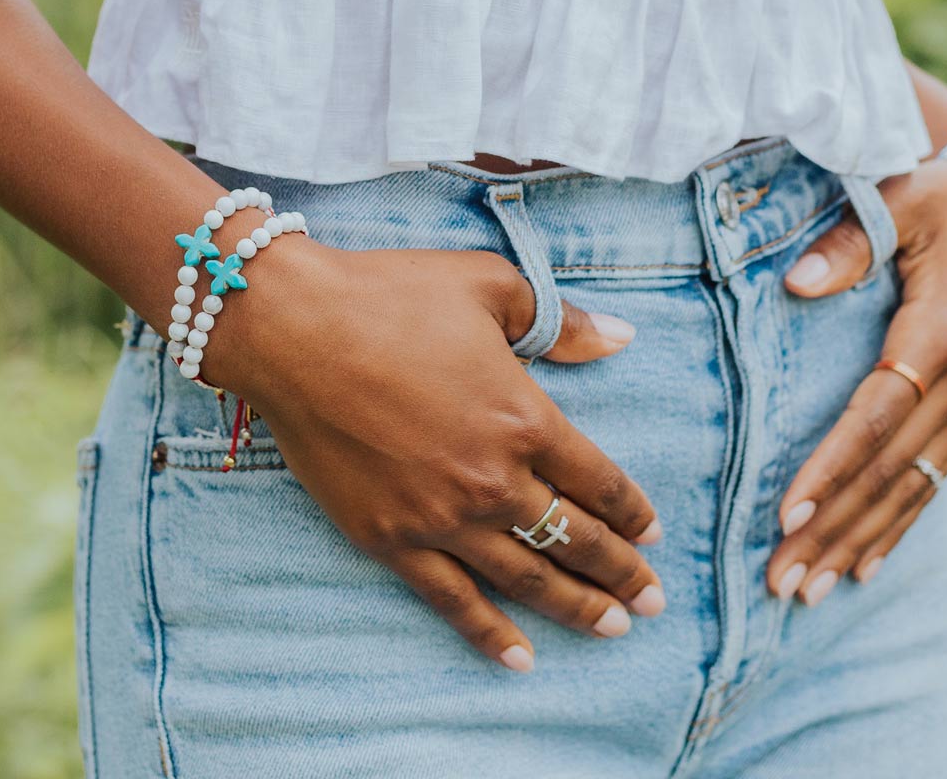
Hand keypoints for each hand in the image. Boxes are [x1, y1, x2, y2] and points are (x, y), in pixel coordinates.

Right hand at [201, 229, 665, 671]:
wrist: (294, 330)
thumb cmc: (392, 296)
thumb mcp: (490, 286)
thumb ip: (562, 322)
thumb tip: (622, 336)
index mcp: (524, 417)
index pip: (599, 480)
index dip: (632, 512)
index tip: (652, 533)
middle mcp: (491, 479)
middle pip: (573, 537)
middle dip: (621, 572)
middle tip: (652, 600)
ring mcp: (439, 517)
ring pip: (525, 578)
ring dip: (576, 607)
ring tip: (614, 630)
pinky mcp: (388, 538)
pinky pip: (451, 599)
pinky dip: (489, 634)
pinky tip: (521, 660)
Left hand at [764, 153, 946, 604]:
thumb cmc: (946, 202)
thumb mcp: (901, 206)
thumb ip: (848, 245)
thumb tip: (793, 285)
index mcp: (936, 336)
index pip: (874, 416)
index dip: (831, 468)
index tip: (786, 513)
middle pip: (887, 471)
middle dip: (832, 530)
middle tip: (779, 581)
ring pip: (908, 489)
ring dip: (857, 542)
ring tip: (807, 590)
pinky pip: (929, 480)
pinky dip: (897, 526)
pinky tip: (864, 566)